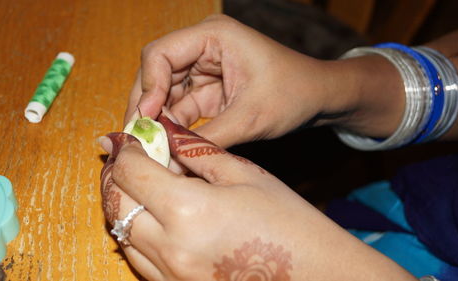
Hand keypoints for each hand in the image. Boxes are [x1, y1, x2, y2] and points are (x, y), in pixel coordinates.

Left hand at [100, 116, 416, 280]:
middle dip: (115, 175)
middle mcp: (171, 249)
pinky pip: (138, 259)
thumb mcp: (243, 174)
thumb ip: (195, 151)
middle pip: (116, 203)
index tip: (128, 138)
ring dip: (123, 204)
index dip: (125, 149)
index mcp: (188, 210)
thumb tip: (163, 131)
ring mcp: (170, 275)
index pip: (131, 172)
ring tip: (138, 184)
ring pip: (121, 234)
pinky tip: (153, 218)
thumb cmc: (287, 219)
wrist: (315, 274)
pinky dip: (136, 234)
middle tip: (126, 157)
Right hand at [126, 14, 341, 147]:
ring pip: (165, 94)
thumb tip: (168, 161)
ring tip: (151, 151)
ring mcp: (203, 68)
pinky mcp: (208, 89)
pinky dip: (174, 129)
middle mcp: (203, 47)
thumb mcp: (250, 118)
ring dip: (158, 123)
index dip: (147, 87)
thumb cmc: (294, 94)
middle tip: (138, 142)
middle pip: (156, 74)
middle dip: (146, 108)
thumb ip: (206, 138)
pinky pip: (180, 108)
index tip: (146, 121)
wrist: (319, 98)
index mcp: (213, 35)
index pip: (160, 54)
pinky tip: (168, 149)